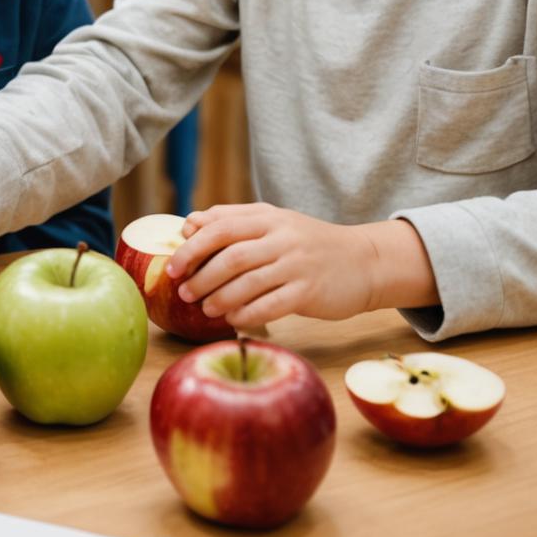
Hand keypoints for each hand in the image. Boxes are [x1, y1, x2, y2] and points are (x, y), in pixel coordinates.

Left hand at [164, 204, 378, 328]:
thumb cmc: (308, 244)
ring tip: (205, 308)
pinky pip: (270, 305)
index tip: (172, 267)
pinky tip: (233, 319)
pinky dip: (246, 314)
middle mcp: (281, 237)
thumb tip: (189, 226)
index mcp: (267, 217)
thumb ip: (232, 220)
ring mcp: (297, 264)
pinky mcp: (310, 291)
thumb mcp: (273, 222)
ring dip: (219, 298)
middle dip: (201, 277)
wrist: (364, 262)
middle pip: (230, 256)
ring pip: (247, 282)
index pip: (220, 227)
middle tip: (184, 293)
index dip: (192, 248)